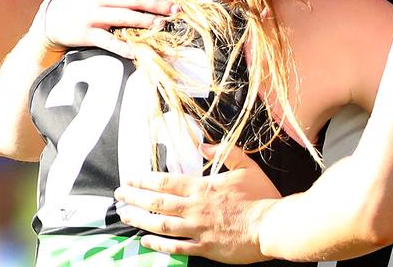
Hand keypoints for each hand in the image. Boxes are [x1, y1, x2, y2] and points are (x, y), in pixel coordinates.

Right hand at [39, 0, 183, 58]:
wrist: (52, 17)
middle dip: (160, 3)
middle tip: (178, 9)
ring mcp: (94, 15)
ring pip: (125, 17)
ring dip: (147, 21)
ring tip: (164, 24)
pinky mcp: (87, 34)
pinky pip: (109, 41)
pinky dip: (124, 47)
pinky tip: (138, 51)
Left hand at [115, 147, 279, 262]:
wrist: (272, 226)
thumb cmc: (262, 196)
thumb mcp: (246, 167)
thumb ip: (225, 152)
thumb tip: (204, 144)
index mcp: (203, 188)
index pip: (166, 182)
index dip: (144, 180)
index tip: (130, 179)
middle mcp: (195, 208)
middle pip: (157, 203)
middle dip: (135, 198)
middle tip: (120, 195)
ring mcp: (198, 230)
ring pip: (161, 225)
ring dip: (140, 219)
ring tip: (125, 215)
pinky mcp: (204, 247)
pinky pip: (176, 247)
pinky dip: (158, 244)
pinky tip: (146, 241)